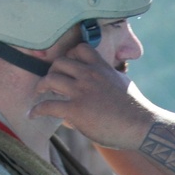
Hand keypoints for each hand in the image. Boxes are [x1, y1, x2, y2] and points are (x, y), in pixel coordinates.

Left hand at [30, 44, 150, 148]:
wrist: (141, 125)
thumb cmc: (136, 109)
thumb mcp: (122, 84)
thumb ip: (109, 78)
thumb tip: (104, 81)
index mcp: (101, 67)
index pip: (79, 49)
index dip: (69, 55)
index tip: (66, 66)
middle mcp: (89, 75)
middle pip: (60, 62)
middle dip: (52, 71)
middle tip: (49, 82)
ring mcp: (81, 91)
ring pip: (50, 79)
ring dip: (41, 86)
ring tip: (39, 93)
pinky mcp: (76, 110)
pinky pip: (48, 106)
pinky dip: (37, 110)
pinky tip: (33, 115)